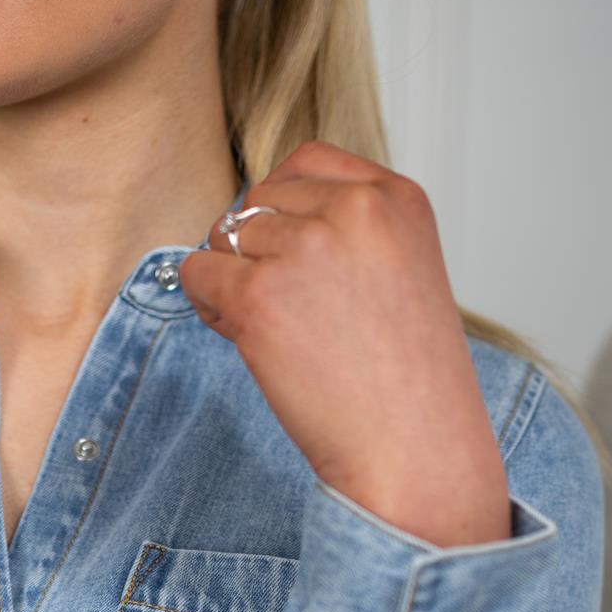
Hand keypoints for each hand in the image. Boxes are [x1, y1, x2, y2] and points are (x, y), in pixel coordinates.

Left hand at [178, 140, 511, 548]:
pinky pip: (197, 274)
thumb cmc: (407, 383)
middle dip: (254, 250)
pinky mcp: (261, 294)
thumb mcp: (400, 274)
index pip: (307, 163)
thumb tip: (257, 221)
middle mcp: (353, 210)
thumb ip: (347, 233)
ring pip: (224, 236)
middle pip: (259, 200)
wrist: (414, 448)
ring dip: (230, 281)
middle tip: (283, 310)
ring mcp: (305, 248)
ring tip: (272, 332)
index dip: (283, 211)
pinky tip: (244, 340)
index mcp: (396, 198)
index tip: (294, 259)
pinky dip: (206, 305)